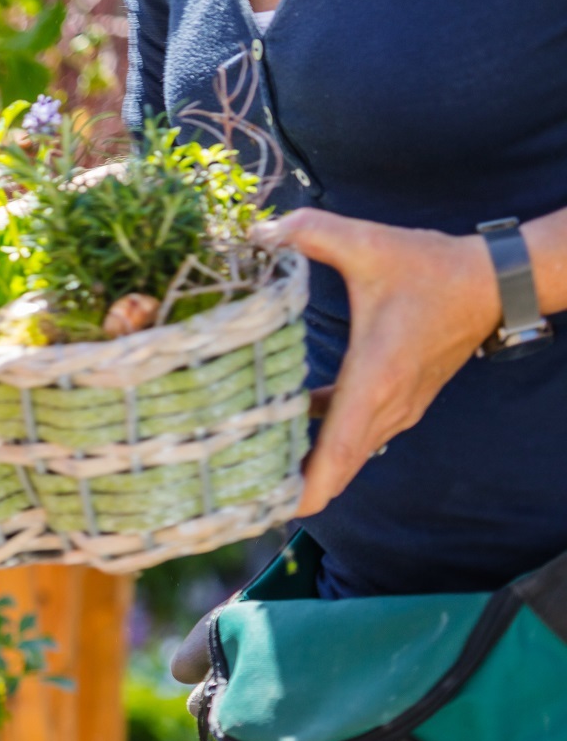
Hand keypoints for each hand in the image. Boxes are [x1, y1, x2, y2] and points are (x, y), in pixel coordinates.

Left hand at [254, 209, 499, 515]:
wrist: (495, 282)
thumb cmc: (432, 268)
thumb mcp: (367, 243)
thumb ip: (311, 232)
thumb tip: (258, 230)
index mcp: (374, 379)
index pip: (338, 453)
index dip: (308, 488)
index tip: (275, 510)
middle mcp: (387, 406)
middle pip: (339, 469)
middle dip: (296, 489)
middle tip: (245, 497)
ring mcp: (398, 410)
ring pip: (349, 456)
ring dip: (311, 467)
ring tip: (257, 468)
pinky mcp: (402, 403)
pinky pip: (359, 437)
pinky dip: (328, 443)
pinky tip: (292, 424)